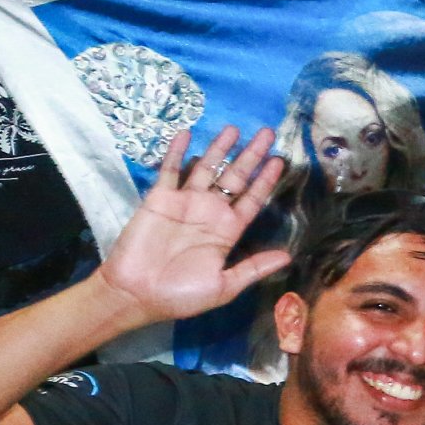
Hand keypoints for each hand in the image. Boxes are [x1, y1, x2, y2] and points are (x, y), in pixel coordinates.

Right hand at [100, 129, 289, 326]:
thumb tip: (288, 258)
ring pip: (206, 169)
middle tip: (267, 133)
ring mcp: (184, 203)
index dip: (265, 181)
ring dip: (219, 149)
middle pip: (235, 178)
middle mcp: (209, 212)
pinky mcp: (158, 200)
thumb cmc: (180, 296)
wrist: (135, 296)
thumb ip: (253, 269)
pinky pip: (169, 171)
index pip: (252, 199)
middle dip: (251, 156)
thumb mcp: (224, 286)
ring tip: (234, 128)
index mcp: (227, 231)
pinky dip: (177, 153)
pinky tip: (187, 134)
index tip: (279, 161)